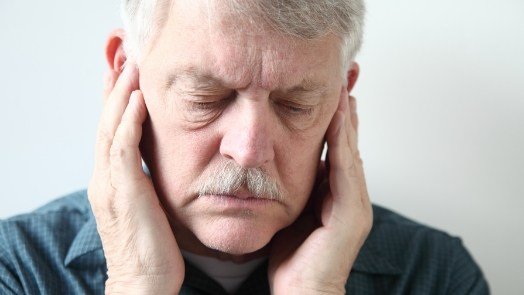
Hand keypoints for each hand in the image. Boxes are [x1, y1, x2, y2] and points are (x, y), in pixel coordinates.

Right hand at [88, 64, 183, 293]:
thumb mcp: (147, 209)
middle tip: (123, 60)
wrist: (143, 284)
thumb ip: (146, 184)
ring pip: (110, 129)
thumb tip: (156, 168)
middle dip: (114, 91)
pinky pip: (122, 149)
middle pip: (105, 124)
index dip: (115, 104)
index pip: (110, 133)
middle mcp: (104, 179)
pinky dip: (127, 121)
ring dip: (120, 96)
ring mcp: (110, 185)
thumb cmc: (151, 251)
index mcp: (110, 183)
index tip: (124, 78)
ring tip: (129, 67)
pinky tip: (137, 100)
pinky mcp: (123, 192)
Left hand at [268, 93, 372, 294]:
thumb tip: (280, 165)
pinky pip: (346, 169)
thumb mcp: (291, 214)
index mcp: (335, 195)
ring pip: (351, 150)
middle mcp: (350, 196)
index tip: (330, 90)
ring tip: (343, 87)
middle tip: (344, 76)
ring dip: (347, 118)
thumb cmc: (293, 260)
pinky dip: (343, 141)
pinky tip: (339, 117)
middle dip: (346, 110)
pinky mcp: (351, 213)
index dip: (335, 119)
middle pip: (349, 143)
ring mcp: (354, 204)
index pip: (337, 149)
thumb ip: (294, 189)